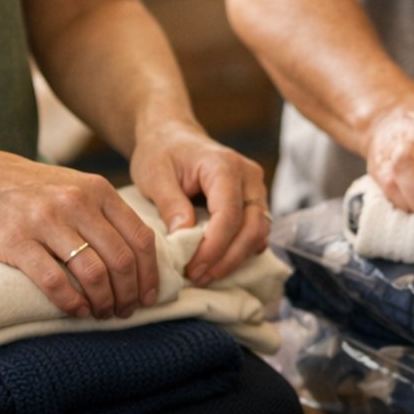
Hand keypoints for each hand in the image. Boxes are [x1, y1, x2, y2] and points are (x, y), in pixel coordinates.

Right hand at [0, 144, 159, 319]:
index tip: (149, 296)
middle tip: (125, 311)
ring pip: (93, 273)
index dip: (149, 273)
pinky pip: (54, 281)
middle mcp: (76, 202)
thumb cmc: (21, 186)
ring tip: (101, 313)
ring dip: (103, 301)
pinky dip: (71, 302)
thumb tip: (134, 251)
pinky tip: (75, 311)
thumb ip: (101, 211)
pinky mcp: (15, 240)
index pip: (140, 238)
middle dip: (129, 293)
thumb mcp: (69, 185)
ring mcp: (45, 221)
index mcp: (96, 190)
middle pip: (121, 260)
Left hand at [129, 120, 269, 286]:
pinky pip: (256, 233)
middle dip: (227, 258)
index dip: (213, 246)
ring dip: (235, 259)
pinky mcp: (254, 203)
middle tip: (198, 277)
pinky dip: (240, 251)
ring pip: (259, 233)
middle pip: (252, 227)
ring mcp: (256, 190)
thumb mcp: (155, 174)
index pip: (229, 214)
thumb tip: (184, 237)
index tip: (191, 267)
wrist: (172, 136)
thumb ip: (170, 204)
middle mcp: (249, 177)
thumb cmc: (161, 152)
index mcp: (225, 166)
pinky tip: (216, 263)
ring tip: (205, 274)